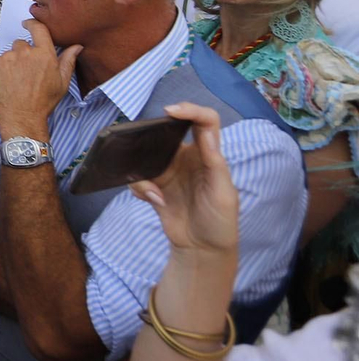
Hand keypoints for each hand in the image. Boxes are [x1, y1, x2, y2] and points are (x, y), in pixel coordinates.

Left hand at [0, 19, 80, 138]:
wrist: (21, 118)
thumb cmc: (42, 103)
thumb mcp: (61, 83)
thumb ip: (68, 61)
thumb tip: (77, 46)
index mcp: (44, 54)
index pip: (38, 29)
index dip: (32, 24)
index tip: (27, 24)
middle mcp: (25, 52)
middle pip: (21, 45)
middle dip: (23, 55)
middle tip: (25, 74)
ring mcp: (6, 58)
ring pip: (7, 54)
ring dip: (9, 63)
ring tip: (14, 82)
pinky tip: (3, 83)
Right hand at [129, 104, 239, 257]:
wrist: (202, 250)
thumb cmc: (220, 221)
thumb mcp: (223, 193)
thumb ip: (214, 163)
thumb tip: (206, 133)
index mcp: (208, 155)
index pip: (204, 122)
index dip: (190, 110)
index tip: (170, 111)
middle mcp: (187, 158)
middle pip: (166, 133)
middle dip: (151, 138)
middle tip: (141, 149)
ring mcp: (169, 172)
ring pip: (146, 155)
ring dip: (143, 172)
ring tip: (153, 194)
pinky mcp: (155, 186)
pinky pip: (138, 178)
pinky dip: (140, 188)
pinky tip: (153, 202)